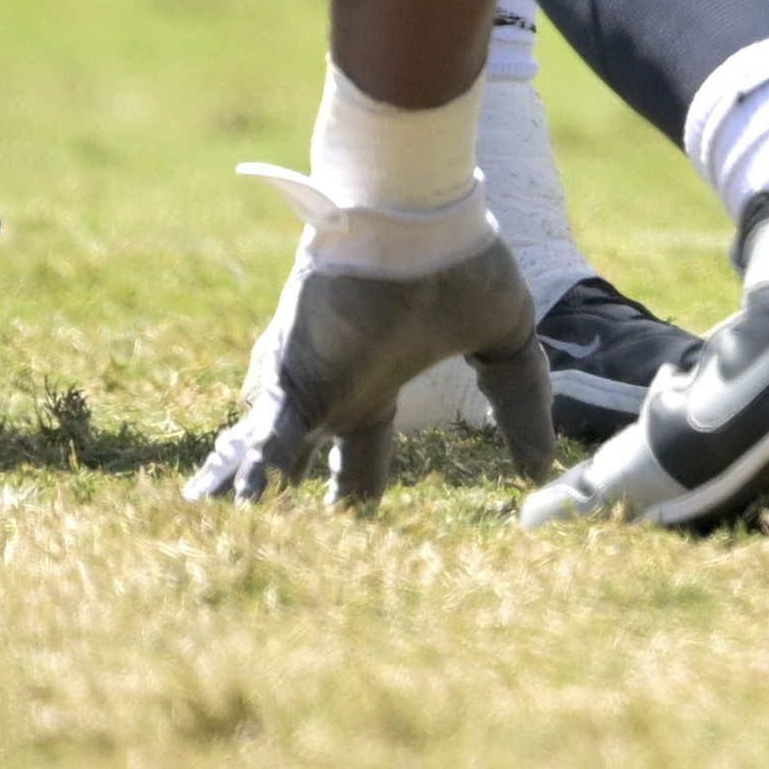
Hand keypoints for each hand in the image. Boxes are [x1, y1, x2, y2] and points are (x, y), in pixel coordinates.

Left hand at [186, 176, 555, 507]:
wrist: (425, 214)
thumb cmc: (461, 259)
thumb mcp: (505, 337)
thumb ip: (520, 398)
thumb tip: (541, 461)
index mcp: (373, 382)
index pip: (361, 455)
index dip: (359, 493)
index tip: (363, 538)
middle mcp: (331, 386)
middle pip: (301, 465)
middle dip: (290, 508)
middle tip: (284, 553)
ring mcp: (305, 381)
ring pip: (268, 456)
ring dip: (254, 499)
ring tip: (227, 539)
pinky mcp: (294, 374)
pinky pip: (271, 433)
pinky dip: (259, 470)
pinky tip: (247, 507)